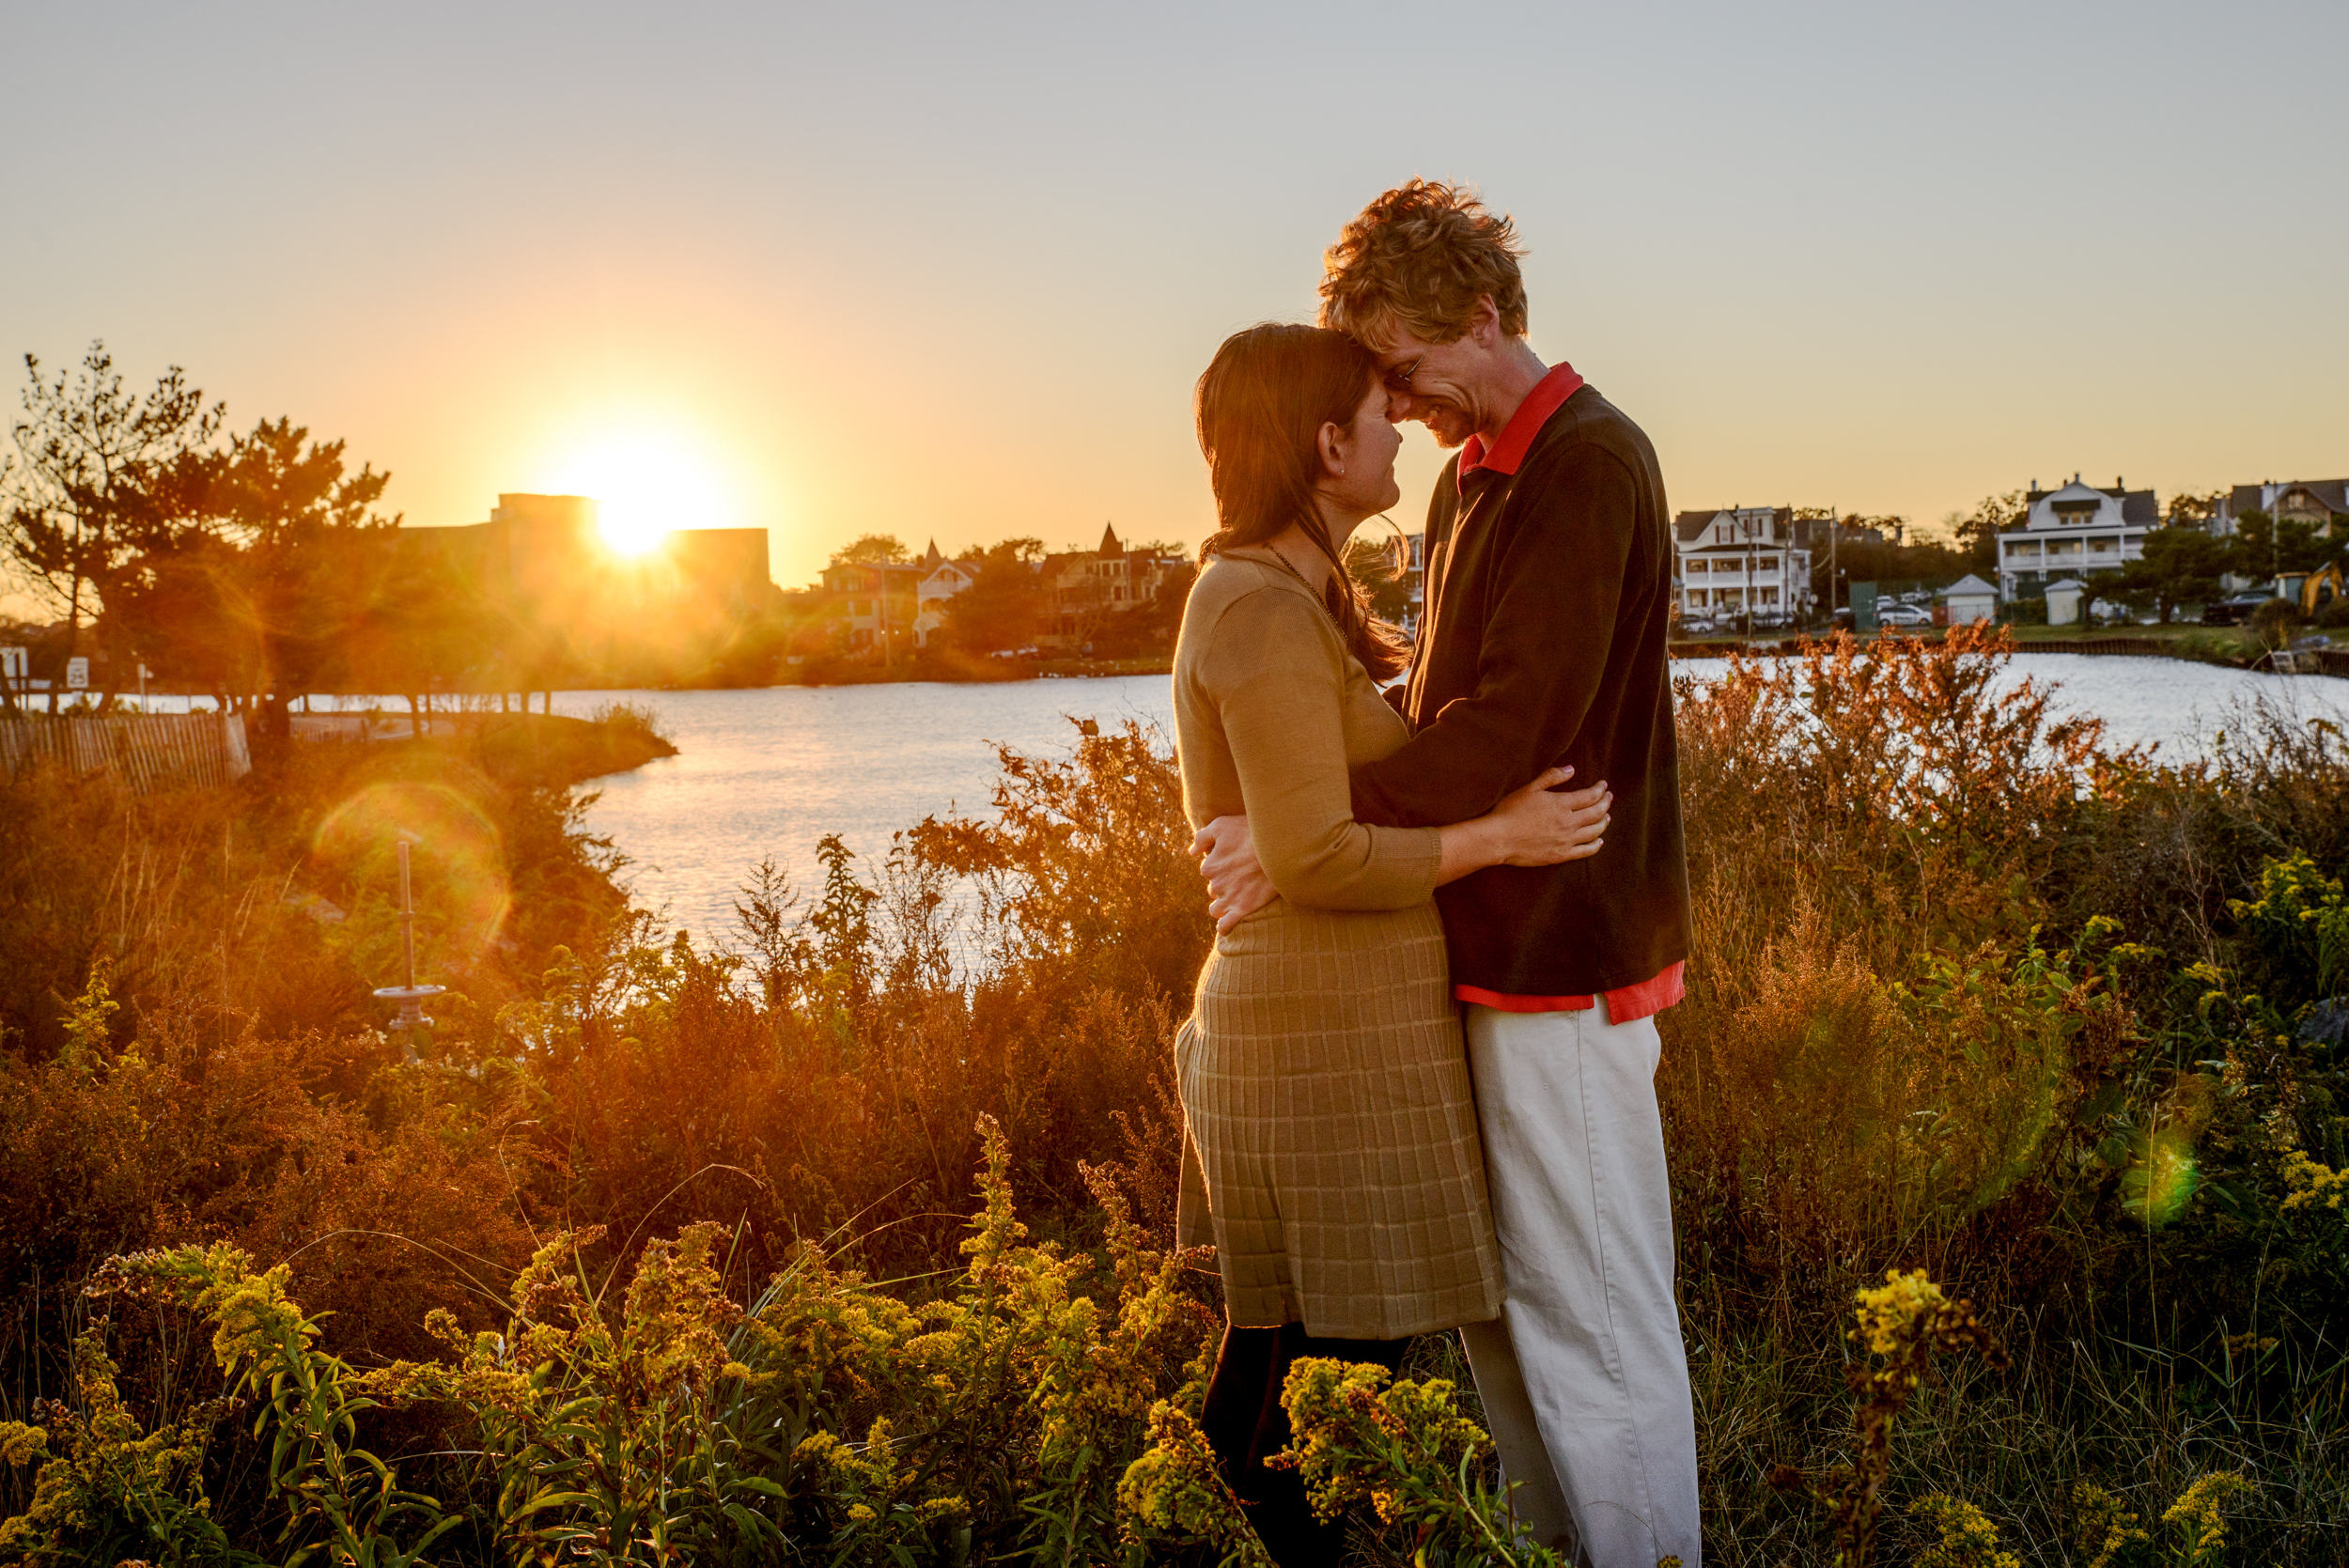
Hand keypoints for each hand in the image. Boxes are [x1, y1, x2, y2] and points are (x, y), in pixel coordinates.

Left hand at [1194, 814, 1275, 932]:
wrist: (1279, 847)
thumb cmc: (1250, 832)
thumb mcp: (1222, 825)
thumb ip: (1202, 837)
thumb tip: (1192, 852)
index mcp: (1209, 866)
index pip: (1208, 870)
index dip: (1222, 865)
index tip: (1237, 860)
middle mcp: (1216, 884)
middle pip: (1214, 889)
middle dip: (1224, 884)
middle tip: (1243, 876)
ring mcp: (1229, 899)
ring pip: (1216, 908)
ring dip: (1224, 904)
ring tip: (1239, 895)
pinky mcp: (1243, 909)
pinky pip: (1225, 926)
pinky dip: (1224, 926)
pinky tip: (1230, 920)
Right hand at [1487, 767, 1609, 866]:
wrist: (1498, 839)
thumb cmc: (1510, 811)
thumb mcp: (1529, 788)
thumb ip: (1551, 777)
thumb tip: (1571, 769)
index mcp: (1561, 804)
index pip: (1590, 796)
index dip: (1600, 790)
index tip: (1603, 786)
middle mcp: (1568, 823)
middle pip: (1596, 813)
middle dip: (1605, 803)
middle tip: (1609, 798)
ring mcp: (1566, 841)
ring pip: (1594, 831)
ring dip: (1603, 822)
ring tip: (1607, 817)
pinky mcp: (1560, 855)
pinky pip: (1585, 851)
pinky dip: (1595, 845)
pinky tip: (1599, 841)